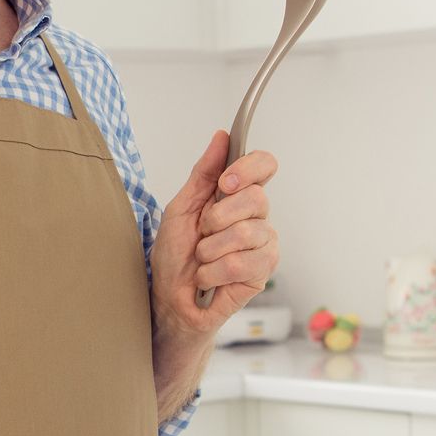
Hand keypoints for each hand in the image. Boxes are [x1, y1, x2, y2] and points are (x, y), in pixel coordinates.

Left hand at [152, 130, 280, 342]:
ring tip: (203, 259)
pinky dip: (213, 272)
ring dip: (210, 249)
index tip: (225, 183)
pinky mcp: (262, 273)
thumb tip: (222, 137)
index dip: (249, 169)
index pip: (265, 165)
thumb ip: (203, 173)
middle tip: (203, 234)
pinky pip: (241, 262)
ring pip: (245, 233)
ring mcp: (264, 245)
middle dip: (216, 217)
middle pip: (256, 198)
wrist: (170, 298)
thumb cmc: (175, 256)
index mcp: (239, 197)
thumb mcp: (181, 208)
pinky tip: (209, 278)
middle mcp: (257, 217)